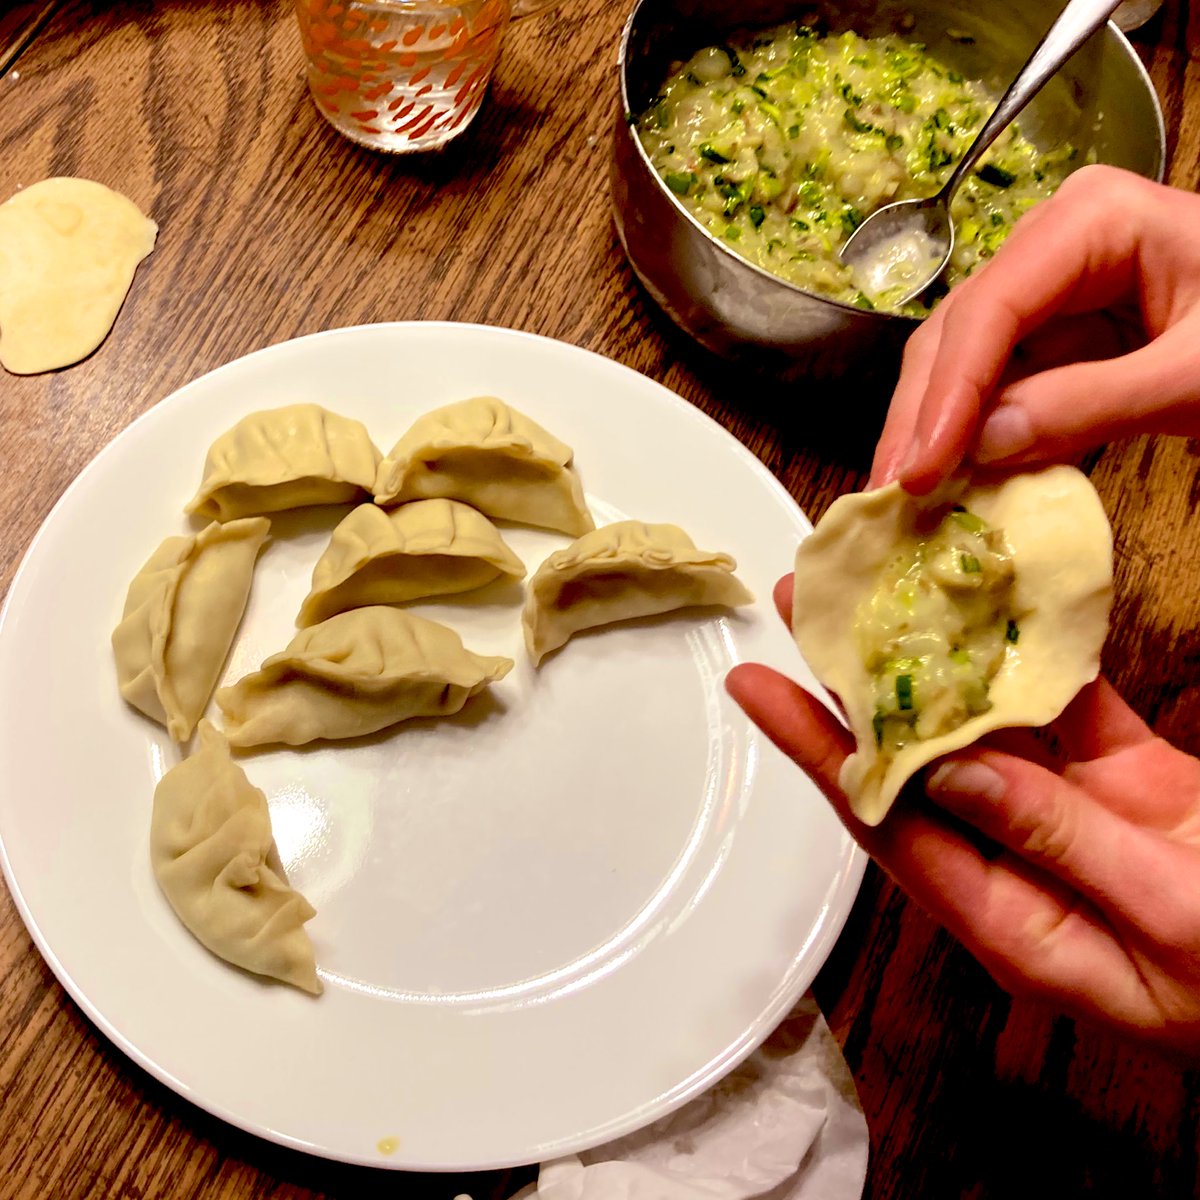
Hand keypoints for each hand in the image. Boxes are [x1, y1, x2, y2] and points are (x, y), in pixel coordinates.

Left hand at [727, 576, 1199, 1057]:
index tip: (756, 682)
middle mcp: (1019, 862)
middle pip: (916, 761)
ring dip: (935, 659)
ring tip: (883, 590)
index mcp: (1007, 918)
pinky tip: (1002, 607)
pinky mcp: (1127, 785)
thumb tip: (949, 770)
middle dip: (856, 682)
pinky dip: (1038, 660)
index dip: (814, 747)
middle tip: (810, 600)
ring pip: (983, 726)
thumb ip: (1055, 840)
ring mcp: (1072, 819)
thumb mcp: (1163, 918)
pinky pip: (1068, 714)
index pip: (885, 818)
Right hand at [871, 166, 1199, 493]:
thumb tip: (981, 447)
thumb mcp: (1199, 374)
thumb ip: (1091, 405)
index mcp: (1093, 221)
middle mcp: (1054, 246)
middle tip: (889, 492)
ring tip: (906, 497)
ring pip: (963, 364)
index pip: (992, 308)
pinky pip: (998, 389)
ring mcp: (1050, 293)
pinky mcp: (1056, 339)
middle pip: (958, 333)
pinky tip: (951, 480)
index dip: (946, 395)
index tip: (916, 471)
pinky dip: (974, 438)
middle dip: (921, 417)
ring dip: (936, 432)